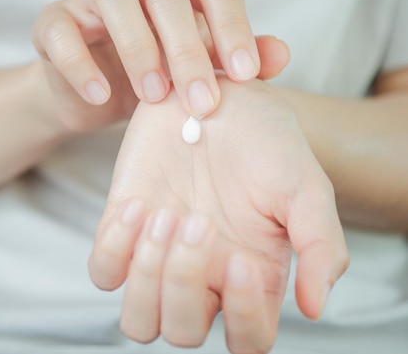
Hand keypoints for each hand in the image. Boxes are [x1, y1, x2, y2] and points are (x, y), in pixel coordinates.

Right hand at [32, 0, 287, 132]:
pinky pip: (62, 31)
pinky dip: (80, 63)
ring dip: (138, 48)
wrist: (90, 95)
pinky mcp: (52, 21)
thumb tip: (280, 55)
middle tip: (202, 103)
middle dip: (188, 51)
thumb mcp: (196, 73)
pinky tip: (98, 95)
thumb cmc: (150, 79)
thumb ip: (233, 62)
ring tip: (153, 97)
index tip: (246, 75)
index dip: (233, 27)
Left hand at [88, 79, 348, 352]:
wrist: (216, 94)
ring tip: (165, 214)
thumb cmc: (265, 140)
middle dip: (183, 284)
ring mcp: (158, 255)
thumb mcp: (306, 186)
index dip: (244, 318)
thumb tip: (314, 308)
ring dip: (148, 275)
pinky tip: (139, 204)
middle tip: (198, 221)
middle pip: (182, 333)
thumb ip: (320, 246)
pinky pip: (103, 272)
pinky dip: (114, 248)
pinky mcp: (122, 228)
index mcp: (252, 276)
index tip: (242, 260)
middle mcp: (203, 275)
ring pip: (138, 319)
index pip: (248, 339)